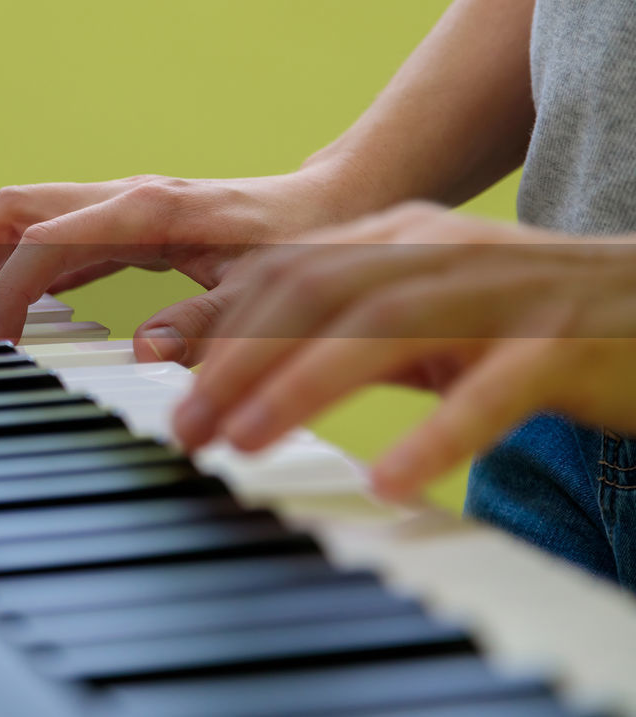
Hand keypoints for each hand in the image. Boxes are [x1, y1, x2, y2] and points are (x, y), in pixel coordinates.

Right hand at [0, 170, 346, 356]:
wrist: (334, 203)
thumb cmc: (303, 242)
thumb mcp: (263, 289)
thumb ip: (207, 322)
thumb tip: (142, 353)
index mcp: (145, 210)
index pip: (41, 240)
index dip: (6, 289)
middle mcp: (123, 199)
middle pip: (13, 211)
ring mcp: (123, 209)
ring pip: (28, 220)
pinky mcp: (131, 226)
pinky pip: (59, 240)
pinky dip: (27, 269)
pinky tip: (27, 310)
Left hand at [172, 201, 635, 500]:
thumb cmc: (517, 323)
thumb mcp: (411, 320)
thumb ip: (324, 332)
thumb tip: (217, 363)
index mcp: (397, 237)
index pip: (287, 270)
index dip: (217, 320)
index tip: (156, 369)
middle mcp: (440, 250)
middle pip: (317, 293)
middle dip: (238, 361)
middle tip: (187, 428)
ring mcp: (503, 291)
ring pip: (384, 328)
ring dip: (301, 386)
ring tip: (244, 443)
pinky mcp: (563, 343)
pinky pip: (491, 392)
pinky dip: (436, 436)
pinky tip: (389, 482)